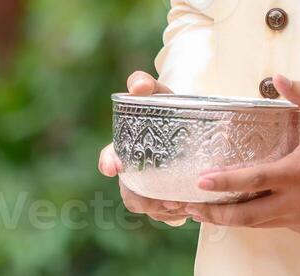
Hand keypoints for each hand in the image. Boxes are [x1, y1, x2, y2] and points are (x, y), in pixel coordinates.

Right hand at [98, 70, 190, 226]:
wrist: (192, 123)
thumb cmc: (169, 106)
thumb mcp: (157, 92)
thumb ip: (144, 83)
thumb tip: (137, 86)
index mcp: (125, 147)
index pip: (108, 157)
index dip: (107, 162)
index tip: (113, 167)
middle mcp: (132, 171)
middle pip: (130, 195)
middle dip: (145, 202)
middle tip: (169, 201)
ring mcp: (147, 187)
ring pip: (147, 208)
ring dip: (163, 211)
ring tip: (184, 206)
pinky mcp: (164, 198)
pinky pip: (164, 215)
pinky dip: (176, 215)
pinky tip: (191, 209)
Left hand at [184, 74, 299, 238]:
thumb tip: (277, 76)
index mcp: (299, 173)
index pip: (253, 180)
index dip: (224, 183)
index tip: (201, 182)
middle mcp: (298, 201)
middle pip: (246, 215)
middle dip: (215, 214)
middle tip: (190, 206)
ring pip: (259, 223)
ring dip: (233, 218)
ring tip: (208, 210)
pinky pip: (277, 224)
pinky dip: (261, 216)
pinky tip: (247, 207)